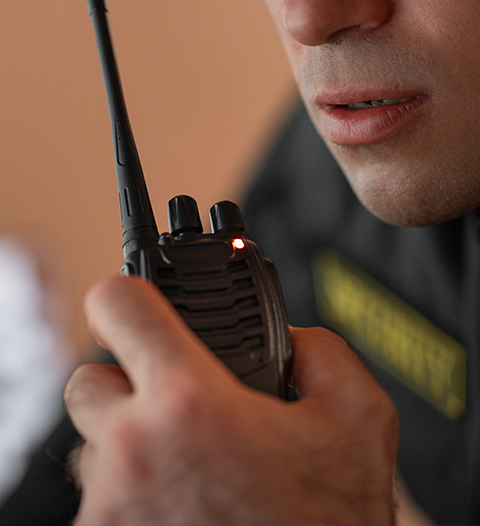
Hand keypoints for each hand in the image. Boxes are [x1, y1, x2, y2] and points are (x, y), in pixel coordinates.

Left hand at [64, 276, 398, 525]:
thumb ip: (322, 352)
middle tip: (173, 405)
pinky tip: (181, 506)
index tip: (132, 304)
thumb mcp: (359, 419)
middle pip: (91, 379)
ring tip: (187, 466)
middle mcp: (133, 454)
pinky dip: (129, 494)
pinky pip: (98, 499)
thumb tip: (293, 339)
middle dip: (129, 384)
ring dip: (130, 445)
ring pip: (92, 445)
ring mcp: (107, 509)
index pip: (120, 305)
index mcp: (189, 404)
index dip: (126, 294)